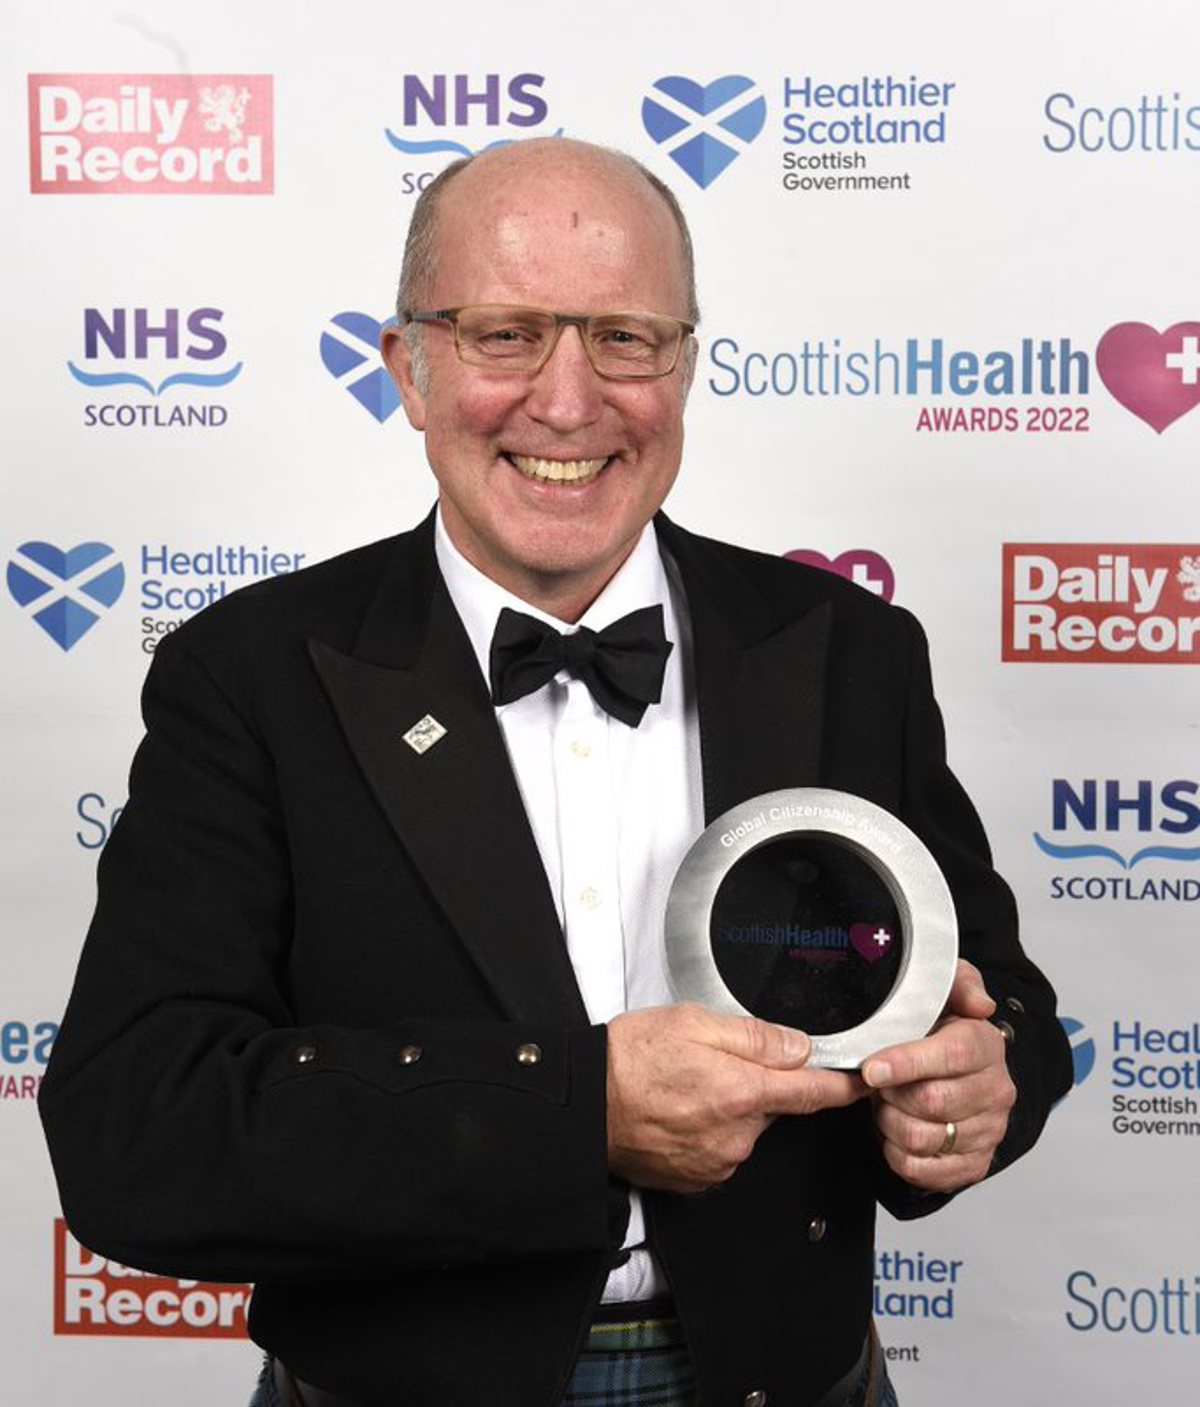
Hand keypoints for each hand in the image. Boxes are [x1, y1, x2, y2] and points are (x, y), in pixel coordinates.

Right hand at [606, 1002, 865, 1193]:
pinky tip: (681, 1112)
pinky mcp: (699, 1179)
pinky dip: (712, 1131)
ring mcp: (718, 1162)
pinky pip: (723, 1150)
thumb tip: (798, 1047)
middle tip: (716, 1063)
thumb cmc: (629, 1059)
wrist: (584, 1105)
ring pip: (748, 1128)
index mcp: (741, 1091)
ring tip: (688, 1087)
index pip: (813, 1092)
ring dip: (733, 1108)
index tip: (866, 1083)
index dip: (844, 1087)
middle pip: (775, 1106)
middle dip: (760, 1085)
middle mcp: (737, 1135)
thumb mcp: (693, 1022)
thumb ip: (754, 1036)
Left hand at [862, 960, 1013, 1192]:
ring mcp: (988, 1131)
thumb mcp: (944, 993)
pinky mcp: (974, 1165)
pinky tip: (895, 1131)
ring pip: (922, 1138)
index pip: (951, 1056)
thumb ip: (960, 983)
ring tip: (887, 1103)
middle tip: (878, 1082)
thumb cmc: (938, 1032)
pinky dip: (896, 1153)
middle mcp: (996, 1091)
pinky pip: (921, 1170)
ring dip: (890, 1122)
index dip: (907, 1062)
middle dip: (891, 1093)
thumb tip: (980, 1003)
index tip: (872, 1068)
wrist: (950, 1075)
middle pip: (932, 1102)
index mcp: (986, 1046)